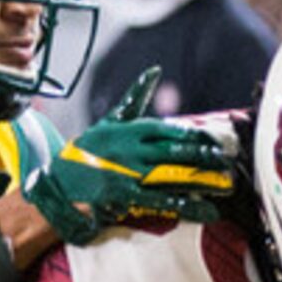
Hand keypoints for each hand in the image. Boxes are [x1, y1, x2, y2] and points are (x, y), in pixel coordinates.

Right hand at [25, 66, 237, 243]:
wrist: (53, 187)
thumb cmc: (82, 154)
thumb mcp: (108, 122)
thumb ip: (134, 99)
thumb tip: (155, 71)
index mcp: (127, 131)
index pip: (166, 130)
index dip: (192, 133)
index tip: (215, 136)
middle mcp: (129, 150)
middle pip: (174, 152)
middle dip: (203, 155)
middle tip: (228, 159)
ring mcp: (127, 174)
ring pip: (172, 175)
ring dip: (201, 180)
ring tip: (225, 184)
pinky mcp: (124, 198)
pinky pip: (161, 201)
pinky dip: (185, 206)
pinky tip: (206, 210)